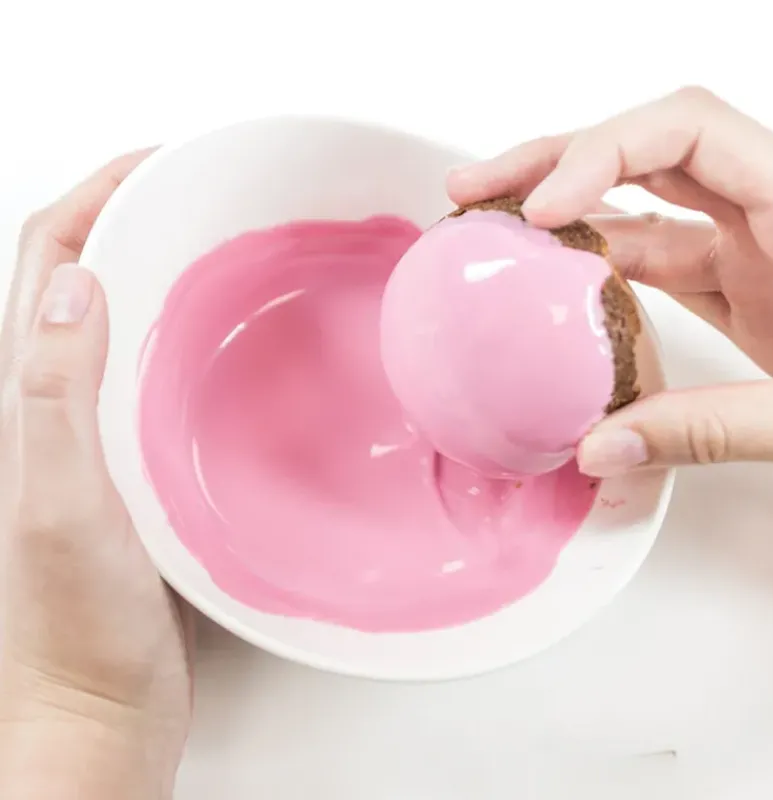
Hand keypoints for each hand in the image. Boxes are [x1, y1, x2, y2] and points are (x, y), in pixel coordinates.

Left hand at [0, 151, 192, 797]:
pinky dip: (183, 342)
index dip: (95, 198)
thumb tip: (72, 283)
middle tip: (197, 196)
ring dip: (160, 276)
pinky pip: (154, 382)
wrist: (93, 712)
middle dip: (132, 220)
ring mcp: (95, 438)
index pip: (47, 263)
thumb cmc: (71, 628)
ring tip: (220, 254)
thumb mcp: (56, 505)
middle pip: (80, 282)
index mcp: (24, 401)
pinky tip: (227, 351)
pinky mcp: (134, 470)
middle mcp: (51, 409)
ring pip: (121, 328)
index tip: (157, 163)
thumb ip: (55, 396)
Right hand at [448, 86, 772, 474]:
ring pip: (638, 204)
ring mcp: (749, 248)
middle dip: (553, 159)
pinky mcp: (736, 285)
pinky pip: (650, 259)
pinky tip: (549, 284)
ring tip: (492, 226)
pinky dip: (594, 266)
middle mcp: (768, 212)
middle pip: (644, 148)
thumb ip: (710, 428)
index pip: (688, 130)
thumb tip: (599, 447)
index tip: (544, 207)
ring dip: (562, 210)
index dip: (604, 151)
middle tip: (480, 188)